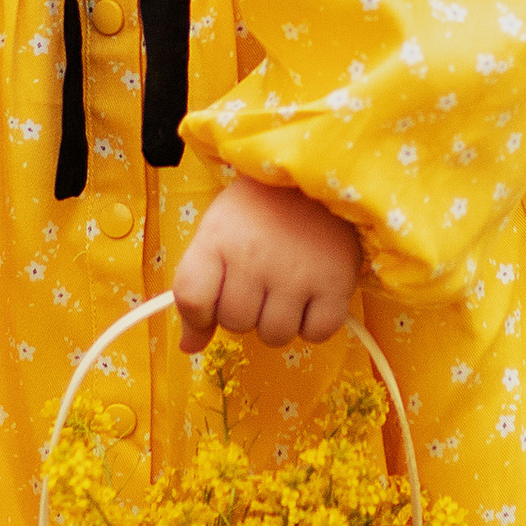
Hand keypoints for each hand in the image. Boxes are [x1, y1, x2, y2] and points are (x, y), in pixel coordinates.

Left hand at [171, 177, 360, 352]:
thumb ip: (197, 289)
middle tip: (258, 283)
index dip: (197, 314)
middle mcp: (254, 259)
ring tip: (285, 288)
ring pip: (274, 335)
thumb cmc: (259, 210)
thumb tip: (189, 347)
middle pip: (235, 322)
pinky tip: (311, 297)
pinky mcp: (335, 284)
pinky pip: (316, 334)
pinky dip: (312, 324)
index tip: (211, 304)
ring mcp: (297, 274)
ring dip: (277, 322)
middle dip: (244, 312)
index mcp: (217, 240)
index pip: (191, 298)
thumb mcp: (218, 234)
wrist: (317, 177)